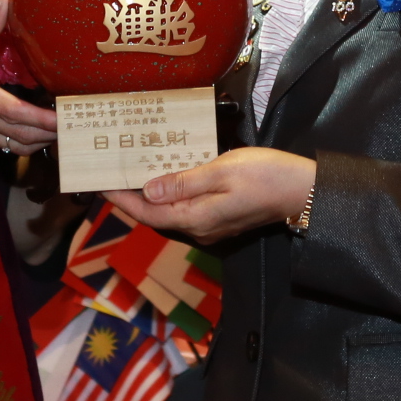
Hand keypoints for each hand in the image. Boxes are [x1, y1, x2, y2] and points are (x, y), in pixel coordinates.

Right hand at [0, 1, 57, 155]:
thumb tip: (7, 1)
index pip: (21, 114)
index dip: (48, 120)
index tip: (69, 117)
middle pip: (24, 136)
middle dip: (52, 133)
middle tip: (74, 123)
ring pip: (13, 147)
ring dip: (37, 140)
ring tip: (57, 129)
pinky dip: (16, 142)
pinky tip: (25, 129)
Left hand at [107, 149, 316, 246]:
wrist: (303, 192)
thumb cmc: (265, 176)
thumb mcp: (222, 171)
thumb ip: (183, 182)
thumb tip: (148, 190)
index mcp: (195, 218)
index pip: (147, 211)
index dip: (121, 198)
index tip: (98, 184)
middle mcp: (198, 228)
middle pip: (154, 214)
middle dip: (130, 196)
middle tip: (109, 173)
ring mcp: (210, 226)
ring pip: (169, 212)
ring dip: (149, 195)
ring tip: (131, 172)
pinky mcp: (220, 219)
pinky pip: (185, 209)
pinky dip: (169, 194)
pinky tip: (166, 176)